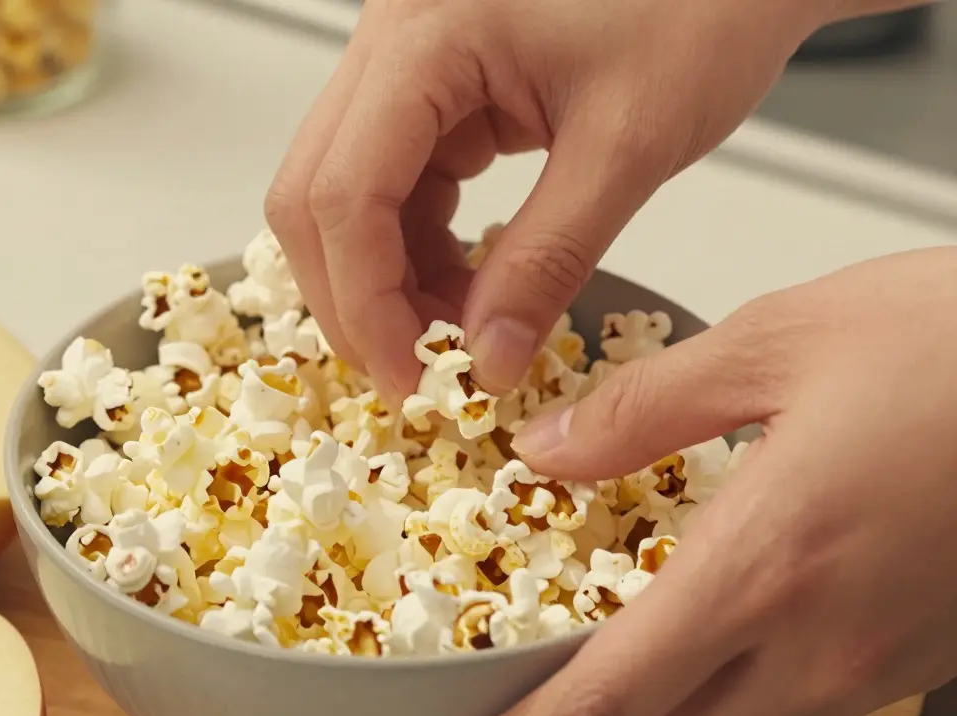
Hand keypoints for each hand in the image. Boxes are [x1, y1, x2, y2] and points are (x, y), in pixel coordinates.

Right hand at [264, 0, 840, 401]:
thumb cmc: (700, 6)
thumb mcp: (627, 145)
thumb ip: (549, 260)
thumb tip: (488, 361)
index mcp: (426, 35)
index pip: (344, 192)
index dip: (364, 301)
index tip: (409, 379)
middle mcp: (390, 40)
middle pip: (314, 195)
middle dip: (356, 296)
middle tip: (415, 371)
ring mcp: (403, 61)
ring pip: (343, 196)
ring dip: (385, 279)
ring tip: (458, 336)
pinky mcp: (430, 86)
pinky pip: (390, 183)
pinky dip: (415, 249)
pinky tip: (466, 289)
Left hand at [501, 246, 956, 715]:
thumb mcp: (777, 342)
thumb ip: (644, 409)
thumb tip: (548, 450)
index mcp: (768, 564)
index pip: (615, 694)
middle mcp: (825, 641)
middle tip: (543, 689)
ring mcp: (881, 661)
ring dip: (671, 711)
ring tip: (622, 669)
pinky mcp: (921, 651)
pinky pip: (808, 706)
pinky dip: (741, 697)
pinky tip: (719, 646)